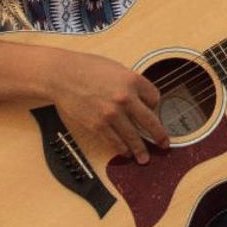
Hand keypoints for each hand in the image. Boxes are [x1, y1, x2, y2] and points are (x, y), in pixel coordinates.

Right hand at [51, 51, 169, 164]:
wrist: (61, 75)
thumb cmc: (87, 68)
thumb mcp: (117, 69)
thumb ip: (131, 84)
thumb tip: (141, 99)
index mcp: (133, 80)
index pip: (155, 97)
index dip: (155, 104)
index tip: (152, 109)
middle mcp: (125, 98)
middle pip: (150, 121)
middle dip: (159, 135)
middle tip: (164, 143)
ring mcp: (112, 113)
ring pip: (133, 136)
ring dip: (141, 149)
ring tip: (145, 158)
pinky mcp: (97, 125)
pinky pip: (114, 141)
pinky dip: (122, 149)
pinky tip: (126, 152)